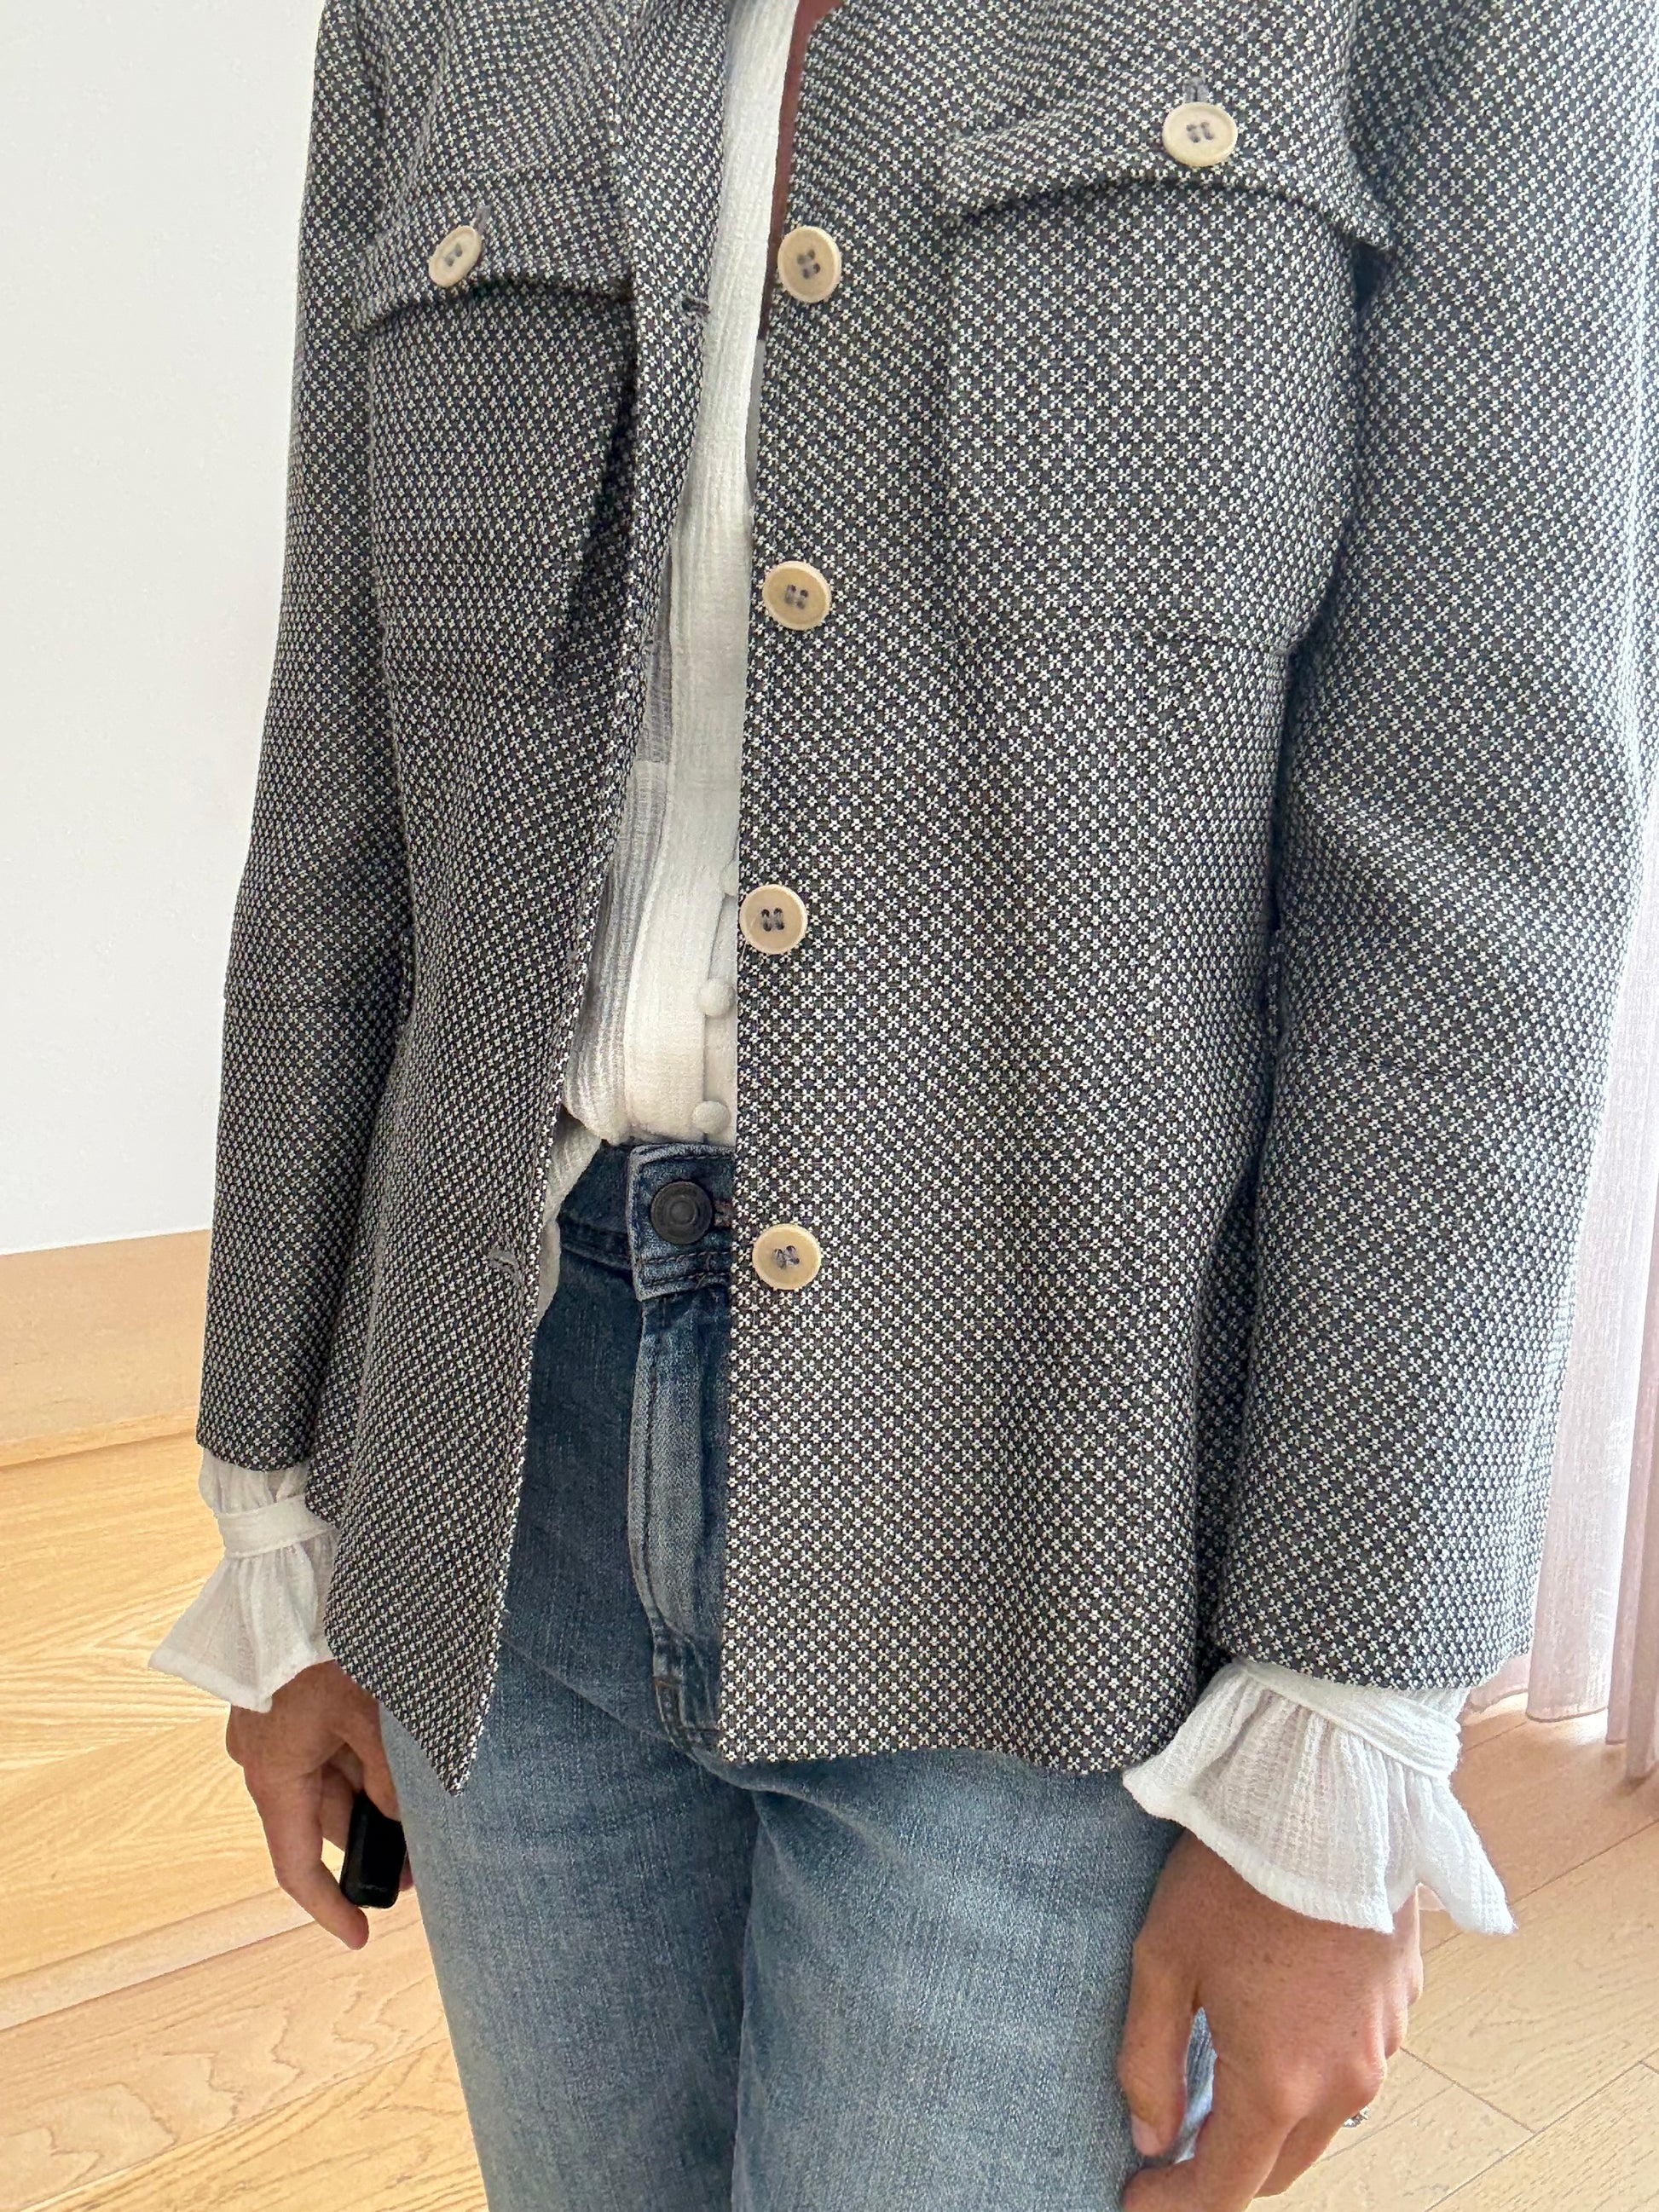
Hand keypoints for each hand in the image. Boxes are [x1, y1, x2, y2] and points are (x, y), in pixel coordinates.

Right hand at [226, 1659, 402, 1948]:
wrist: (295, 1572)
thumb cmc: (328, 1644)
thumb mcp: (370, 1717)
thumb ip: (390, 1778)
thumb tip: (406, 1825)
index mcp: (273, 1774)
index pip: (295, 1865)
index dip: (329, 1905)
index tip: (360, 1937)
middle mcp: (265, 1758)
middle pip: (323, 1820)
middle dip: (372, 1841)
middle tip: (427, 1860)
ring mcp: (274, 1729)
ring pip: (331, 1780)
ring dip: (372, 1796)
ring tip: (427, 1809)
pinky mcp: (288, 1702)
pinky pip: (326, 1746)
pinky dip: (361, 1760)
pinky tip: (403, 1761)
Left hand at [1119, 1832, 1421, 2206]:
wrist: (1329, 1797)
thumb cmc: (1234, 1872)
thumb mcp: (1163, 1959)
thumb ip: (1149, 2060)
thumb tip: (1149, 2135)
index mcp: (1278, 2083)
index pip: (1227, 2189)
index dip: (1176, 2205)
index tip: (1136, 2197)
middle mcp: (1343, 2084)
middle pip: (1279, 2165)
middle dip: (1225, 2167)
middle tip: (1173, 2141)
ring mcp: (1382, 2046)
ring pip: (1323, 2120)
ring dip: (1272, 2119)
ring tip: (1219, 2079)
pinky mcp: (1402, 2006)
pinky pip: (1353, 2065)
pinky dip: (1311, 2071)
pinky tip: (1276, 2022)